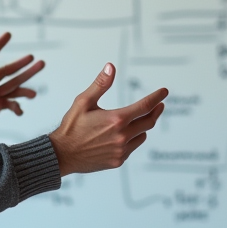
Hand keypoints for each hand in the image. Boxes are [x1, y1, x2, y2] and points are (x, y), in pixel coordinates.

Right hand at [49, 63, 167, 175]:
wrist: (61, 155)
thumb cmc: (71, 127)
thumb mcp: (83, 102)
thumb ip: (100, 84)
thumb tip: (111, 67)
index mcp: (116, 119)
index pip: (145, 106)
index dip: (156, 97)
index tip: (164, 92)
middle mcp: (122, 136)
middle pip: (149, 121)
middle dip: (156, 111)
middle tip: (159, 105)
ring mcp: (121, 150)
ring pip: (142, 135)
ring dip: (143, 126)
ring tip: (138, 120)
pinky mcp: (118, 160)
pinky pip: (132, 147)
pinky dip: (132, 139)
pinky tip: (125, 135)